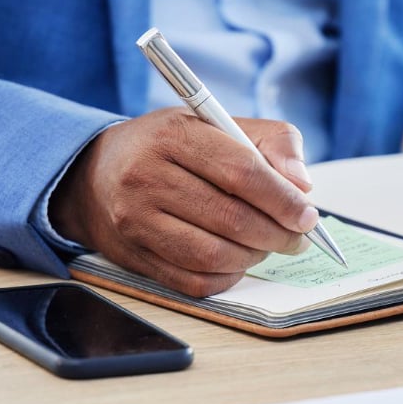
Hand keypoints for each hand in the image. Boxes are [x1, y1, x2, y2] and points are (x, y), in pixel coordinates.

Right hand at [50, 108, 317, 296]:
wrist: (95, 176)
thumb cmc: (170, 148)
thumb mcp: (216, 123)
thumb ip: (270, 142)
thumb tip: (302, 185)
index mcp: (174, 135)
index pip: (242, 171)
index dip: (283, 199)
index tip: (308, 215)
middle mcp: (147, 176)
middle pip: (231, 218)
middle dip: (277, 234)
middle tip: (297, 237)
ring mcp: (136, 220)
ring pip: (214, 255)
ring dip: (253, 257)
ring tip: (265, 246)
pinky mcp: (133, 256)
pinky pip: (194, 281)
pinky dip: (227, 276)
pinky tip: (235, 260)